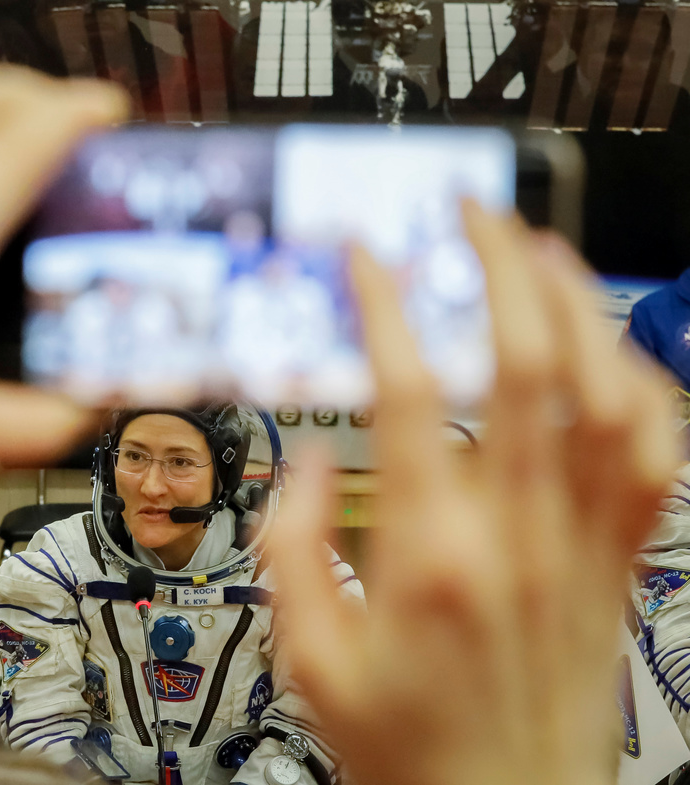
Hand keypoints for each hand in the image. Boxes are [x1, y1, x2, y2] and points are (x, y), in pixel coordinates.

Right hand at [268, 206, 676, 784]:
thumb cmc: (409, 744)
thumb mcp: (308, 658)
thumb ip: (291, 546)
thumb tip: (307, 463)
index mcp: (431, 555)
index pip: (409, 393)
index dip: (385, 306)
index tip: (365, 256)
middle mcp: (518, 534)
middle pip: (528, 367)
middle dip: (499, 268)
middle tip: (469, 215)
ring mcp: (582, 542)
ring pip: (608, 396)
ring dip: (578, 307)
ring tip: (540, 251)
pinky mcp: (618, 560)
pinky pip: (654, 455)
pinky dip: (640, 384)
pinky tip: (607, 347)